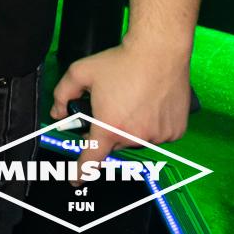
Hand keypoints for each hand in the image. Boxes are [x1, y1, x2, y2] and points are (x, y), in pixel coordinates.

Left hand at [50, 37, 193, 177]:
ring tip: (132, 100)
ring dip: (130, 127)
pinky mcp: (175, 132)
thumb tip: (57, 113)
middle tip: (109, 107)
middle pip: (114, 143)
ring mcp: (158, 136)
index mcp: (109, 127)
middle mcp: (134, 137)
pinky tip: (149, 104)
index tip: (76, 179)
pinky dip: (151, 124)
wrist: (159, 54)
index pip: (92, 157)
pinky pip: (158, 135)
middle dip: (108, 130)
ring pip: (137, 139)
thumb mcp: (80, 73)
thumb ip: (62, 94)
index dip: (82, 170)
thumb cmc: (119, 62)